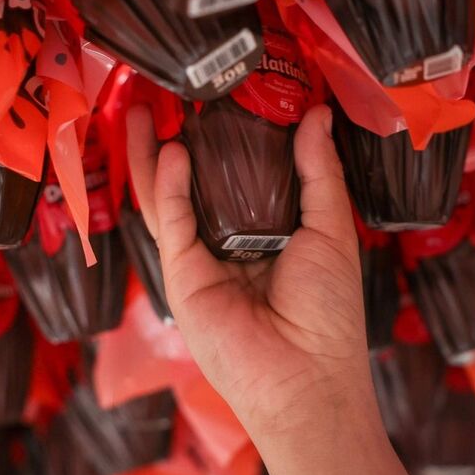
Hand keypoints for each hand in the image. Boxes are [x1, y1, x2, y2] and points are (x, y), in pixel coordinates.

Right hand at [126, 104, 370, 435]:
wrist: (308, 378)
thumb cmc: (329, 314)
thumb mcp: (331, 230)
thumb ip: (318, 173)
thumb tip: (314, 116)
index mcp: (269, 233)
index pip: (241, 176)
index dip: (229, 138)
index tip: (224, 95)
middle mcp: (230, 244)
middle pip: (195, 183)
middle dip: (177, 139)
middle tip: (166, 95)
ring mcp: (202, 262)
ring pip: (169, 200)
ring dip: (152, 157)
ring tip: (142, 111)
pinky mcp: (182, 278)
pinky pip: (172, 225)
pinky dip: (168, 189)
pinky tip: (171, 154)